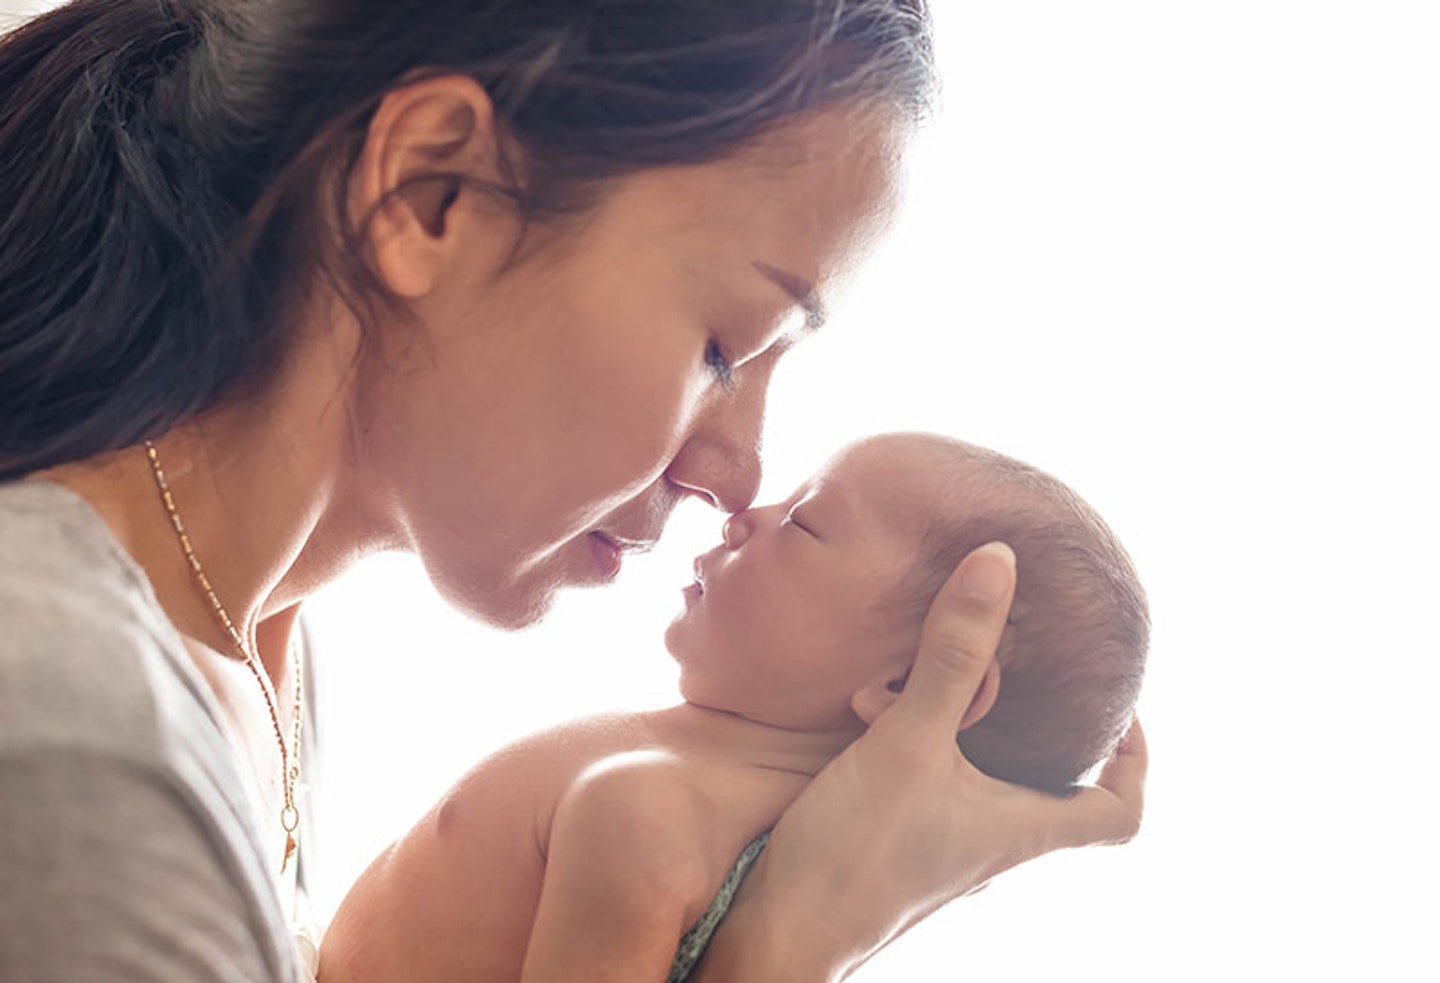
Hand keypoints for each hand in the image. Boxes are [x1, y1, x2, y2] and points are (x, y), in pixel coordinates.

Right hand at [692, 542, 1146, 981]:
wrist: (777, 930)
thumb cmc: (855, 854)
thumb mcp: (908, 741)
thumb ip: (952, 655)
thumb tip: (998, 566)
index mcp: (1019, 828)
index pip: (1117, 815)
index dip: (1134, 761)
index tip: (1119, 707)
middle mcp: (990, 842)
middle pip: (1052, 786)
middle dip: (1041, 720)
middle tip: (1023, 661)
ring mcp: (943, 844)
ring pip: (984, 777)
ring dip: (970, 722)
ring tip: (938, 670)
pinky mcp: (896, 838)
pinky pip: (931, 780)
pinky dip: (920, 737)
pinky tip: (877, 706)